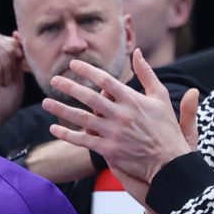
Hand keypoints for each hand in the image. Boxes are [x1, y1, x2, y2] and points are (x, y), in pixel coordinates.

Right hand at [0, 33, 26, 149]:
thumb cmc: (3, 105)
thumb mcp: (17, 78)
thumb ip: (17, 59)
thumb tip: (17, 35)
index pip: (4, 40)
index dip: (16, 45)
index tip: (23, 60)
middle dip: (12, 52)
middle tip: (16, 70)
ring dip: (7, 63)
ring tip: (6, 80)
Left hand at [44, 48, 195, 183]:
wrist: (168, 162)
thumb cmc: (165, 128)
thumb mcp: (160, 97)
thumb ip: (147, 73)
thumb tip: (136, 52)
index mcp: (132, 100)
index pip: (105, 80)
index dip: (87, 70)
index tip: (73, 64)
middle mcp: (121, 115)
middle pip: (89, 97)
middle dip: (69, 87)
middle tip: (54, 80)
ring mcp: (113, 133)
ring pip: (82, 118)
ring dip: (61, 110)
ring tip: (45, 102)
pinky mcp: (108, 150)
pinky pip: (83, 140)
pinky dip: (67, 134)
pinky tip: (54, 128)